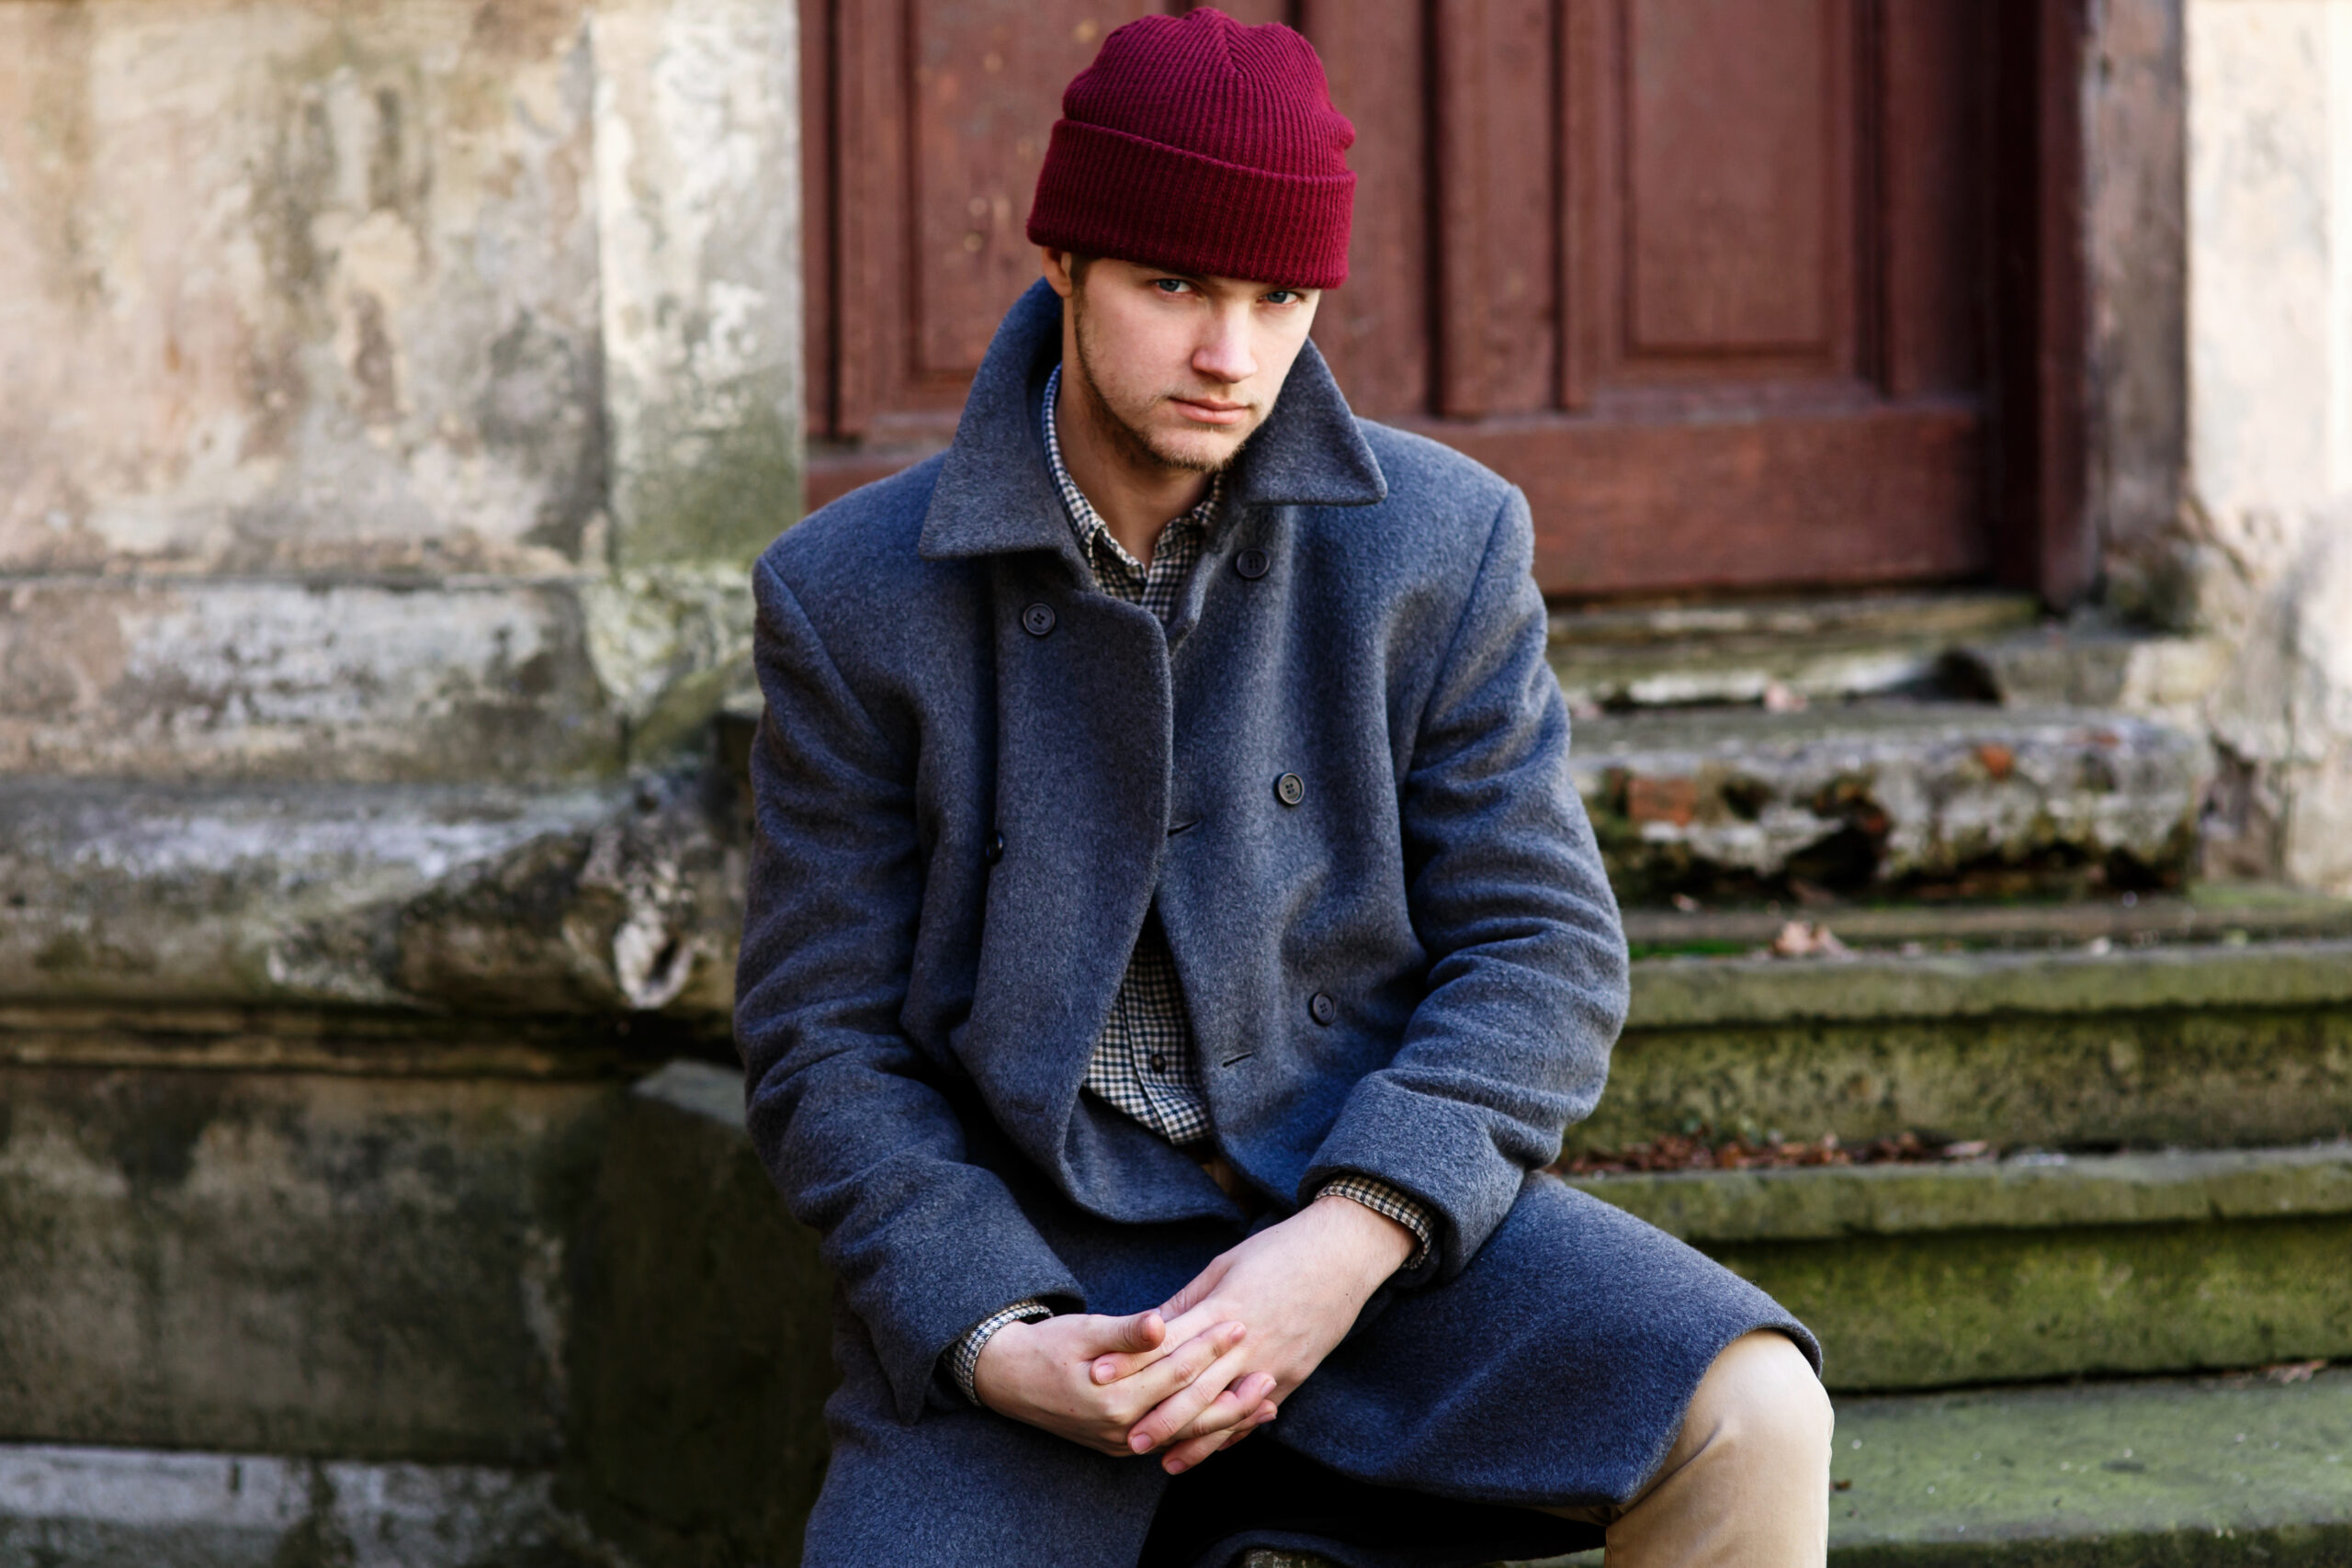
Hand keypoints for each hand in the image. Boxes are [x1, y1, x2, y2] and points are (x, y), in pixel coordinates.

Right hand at [970, 1308, 1273, 1456]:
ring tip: (1266, 1403)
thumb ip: (1127, 1332)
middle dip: (1232, 1393)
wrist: (1007, 1380)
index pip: (1175, 1371)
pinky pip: (1172, 1441)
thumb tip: (1162, 1322)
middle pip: (1190, 1414)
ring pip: (1186, 1435)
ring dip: (1227, 1420)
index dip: (1209, 1346)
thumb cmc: (1046, 1347)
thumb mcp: (1083, 1331)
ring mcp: (1122, 1442)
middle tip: (1270, 1373)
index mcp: (1113, 1397)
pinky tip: (1230, 1421)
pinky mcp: (1122, 1444)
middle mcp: (1121, 1429)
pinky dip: (1204, 1432)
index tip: (1238, 1323)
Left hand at [1090, 1195, 1415, 1473]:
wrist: (1342, 1255)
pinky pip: (1256, 1413)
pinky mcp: (1293, 1376)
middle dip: (1159, 1416)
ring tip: (1162, 1460)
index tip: (1099, 1374)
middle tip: (1124, 1438)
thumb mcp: (1225, 1265)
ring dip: (1193, 1438)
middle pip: (1195, 1387)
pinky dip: (1231, 1434)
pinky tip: (1209, 1451)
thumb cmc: (1279, 1251)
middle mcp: (1248, 1343)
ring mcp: (1273, 1363)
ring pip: (1225, 1410)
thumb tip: (1151, 1328)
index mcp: (1225, 1310)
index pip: (1170, 1343)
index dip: (1133, 1361)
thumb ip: (1189, 1301)